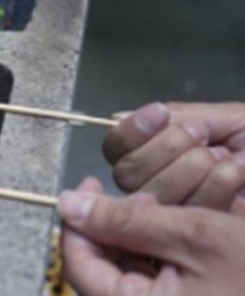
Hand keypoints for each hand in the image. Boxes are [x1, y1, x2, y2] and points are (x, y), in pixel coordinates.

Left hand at [59, 177, 244, 295]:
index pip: (78, 266)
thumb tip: (68, 204)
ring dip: (141, 234)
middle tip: (141, 195)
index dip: (75, 222)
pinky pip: (159, 279)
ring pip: (132, 270)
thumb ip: (125, 219)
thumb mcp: (196, 235)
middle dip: (115, 225)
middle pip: (105, 268)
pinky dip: (164, 250)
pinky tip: (184, 225)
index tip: (87, 184)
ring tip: (167, 205)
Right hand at [103, 102, 244, 214]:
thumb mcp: (224, 119)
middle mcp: (157, 183)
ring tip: (224, 157)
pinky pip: (182, 215)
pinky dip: (212, 189)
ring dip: (188, 169)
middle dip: (164, 150)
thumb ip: (174, 119)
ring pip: (150, 195)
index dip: (131, 131)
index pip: (116, 146)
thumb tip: (119, 118)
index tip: (160, 115)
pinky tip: (234, 175)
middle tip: (202, 136)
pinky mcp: (196, 234)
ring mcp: (175, 212)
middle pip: (126, 173)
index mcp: (157, 152)